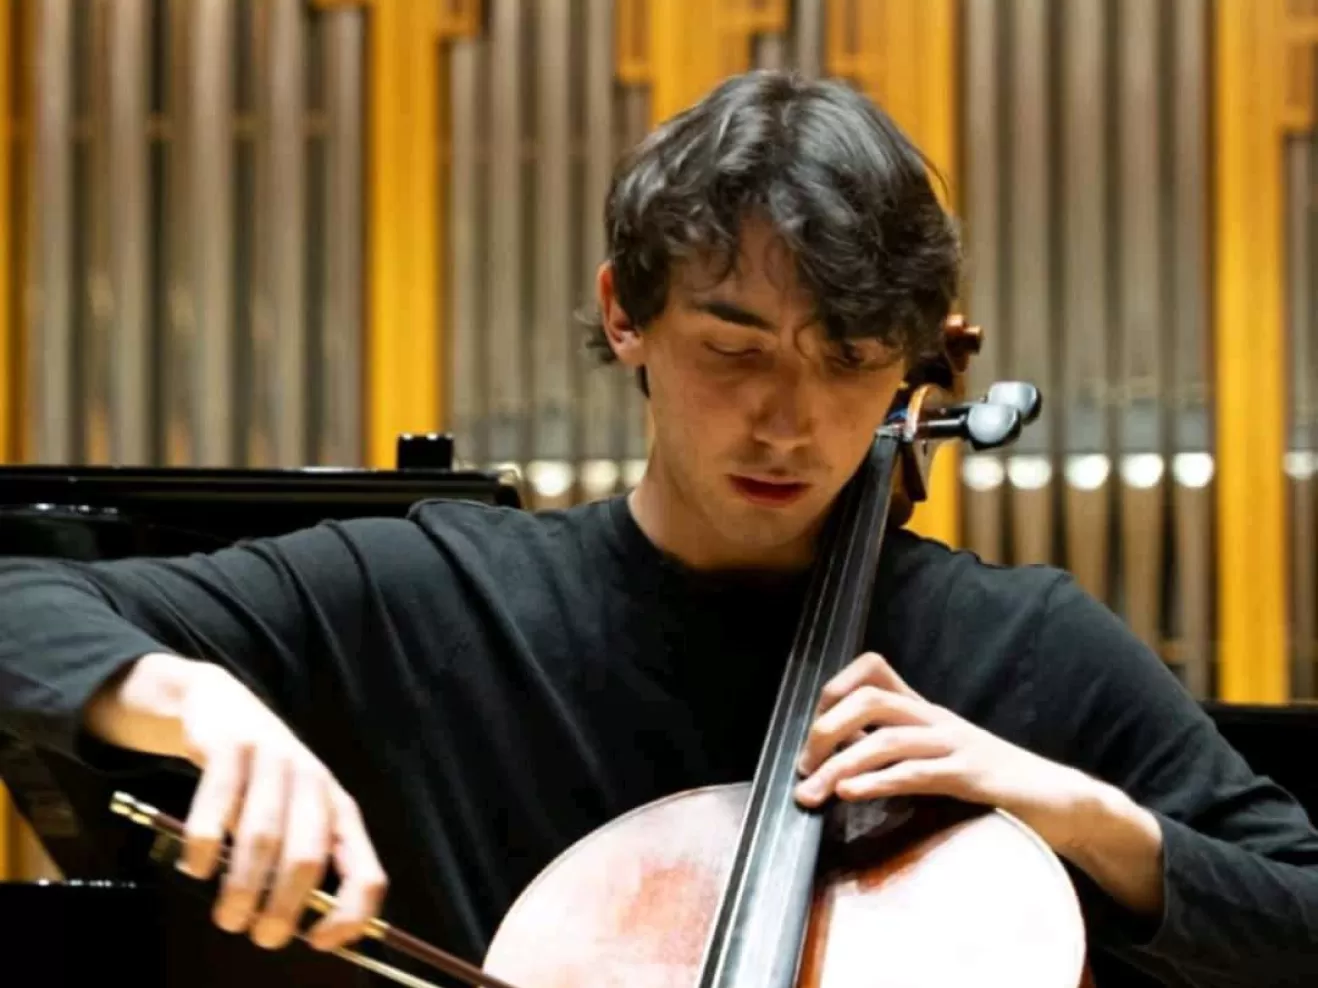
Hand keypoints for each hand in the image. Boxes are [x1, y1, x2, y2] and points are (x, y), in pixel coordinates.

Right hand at [173, 662, 387, 951]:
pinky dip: (206, 845)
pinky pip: (218, 805)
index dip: (350, 913)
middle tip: (260, 938)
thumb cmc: (265, 781)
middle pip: (308, 856)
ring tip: (228, 916)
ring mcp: (274, 762)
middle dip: (284, 907)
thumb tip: (302, 930)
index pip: (366, 870)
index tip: (317, 943)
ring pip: (263, 836)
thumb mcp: (296, 815)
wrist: (224, 708)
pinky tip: (197, 869)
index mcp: (341, 811)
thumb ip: (301, 860)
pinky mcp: (232, 748)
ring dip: (244, 886)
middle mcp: (315, 784)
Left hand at [793, 651, 1096, 852]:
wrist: (1061, 801)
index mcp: (926, 711)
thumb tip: (841, 762)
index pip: (873, 670)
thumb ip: (900, 752)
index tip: (810, 730)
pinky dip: (878, 781)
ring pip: (886, 737)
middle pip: (870, 698)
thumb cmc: (994, 783)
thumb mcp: (940, 757)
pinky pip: (917, 772)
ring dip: (841, 765)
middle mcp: (936, 719)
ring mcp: (956, 745)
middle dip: (826, 728)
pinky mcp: (973, 777)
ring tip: (813, 791)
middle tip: (804, 766)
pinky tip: (852, 793)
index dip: (833, 690)